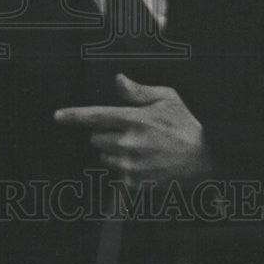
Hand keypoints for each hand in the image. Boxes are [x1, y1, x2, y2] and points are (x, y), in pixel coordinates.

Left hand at [54, 73, 212, 188]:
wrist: (206, 158)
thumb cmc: (185, 124)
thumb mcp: (167, 98)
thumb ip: (138, 91)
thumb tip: (117, 80)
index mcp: (133, 119)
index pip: (94, 116)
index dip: (73, 115)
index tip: (57, 116)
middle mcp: (129, 143)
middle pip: (95, 138)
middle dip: (104, 133)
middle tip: (126, 131)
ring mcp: (131, 165)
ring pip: (104, 157)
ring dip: (113, 152)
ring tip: (138, 147)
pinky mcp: (136, 183)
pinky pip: (117, 174)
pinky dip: (124, 168)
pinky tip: (144, 161)